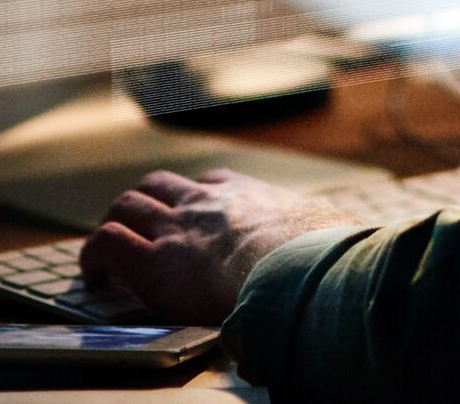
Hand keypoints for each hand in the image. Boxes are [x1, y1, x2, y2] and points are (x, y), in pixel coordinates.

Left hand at [80, 168, 359, 324]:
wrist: (293, 268)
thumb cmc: (321, 256)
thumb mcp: (330, 234)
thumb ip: (331, 238)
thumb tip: (364, 250)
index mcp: (249, 197)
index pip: (214, 183)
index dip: (197, 197)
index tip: (196, 212)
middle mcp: (206, 203)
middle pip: (159, 186)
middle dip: (143, 202)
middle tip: (138, 225)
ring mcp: (176, 229)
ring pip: (126, 205)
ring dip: (115, 222)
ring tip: (109, 249)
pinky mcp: (153, 263)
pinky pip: (108, 244)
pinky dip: (95, 255)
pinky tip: (95, 275)